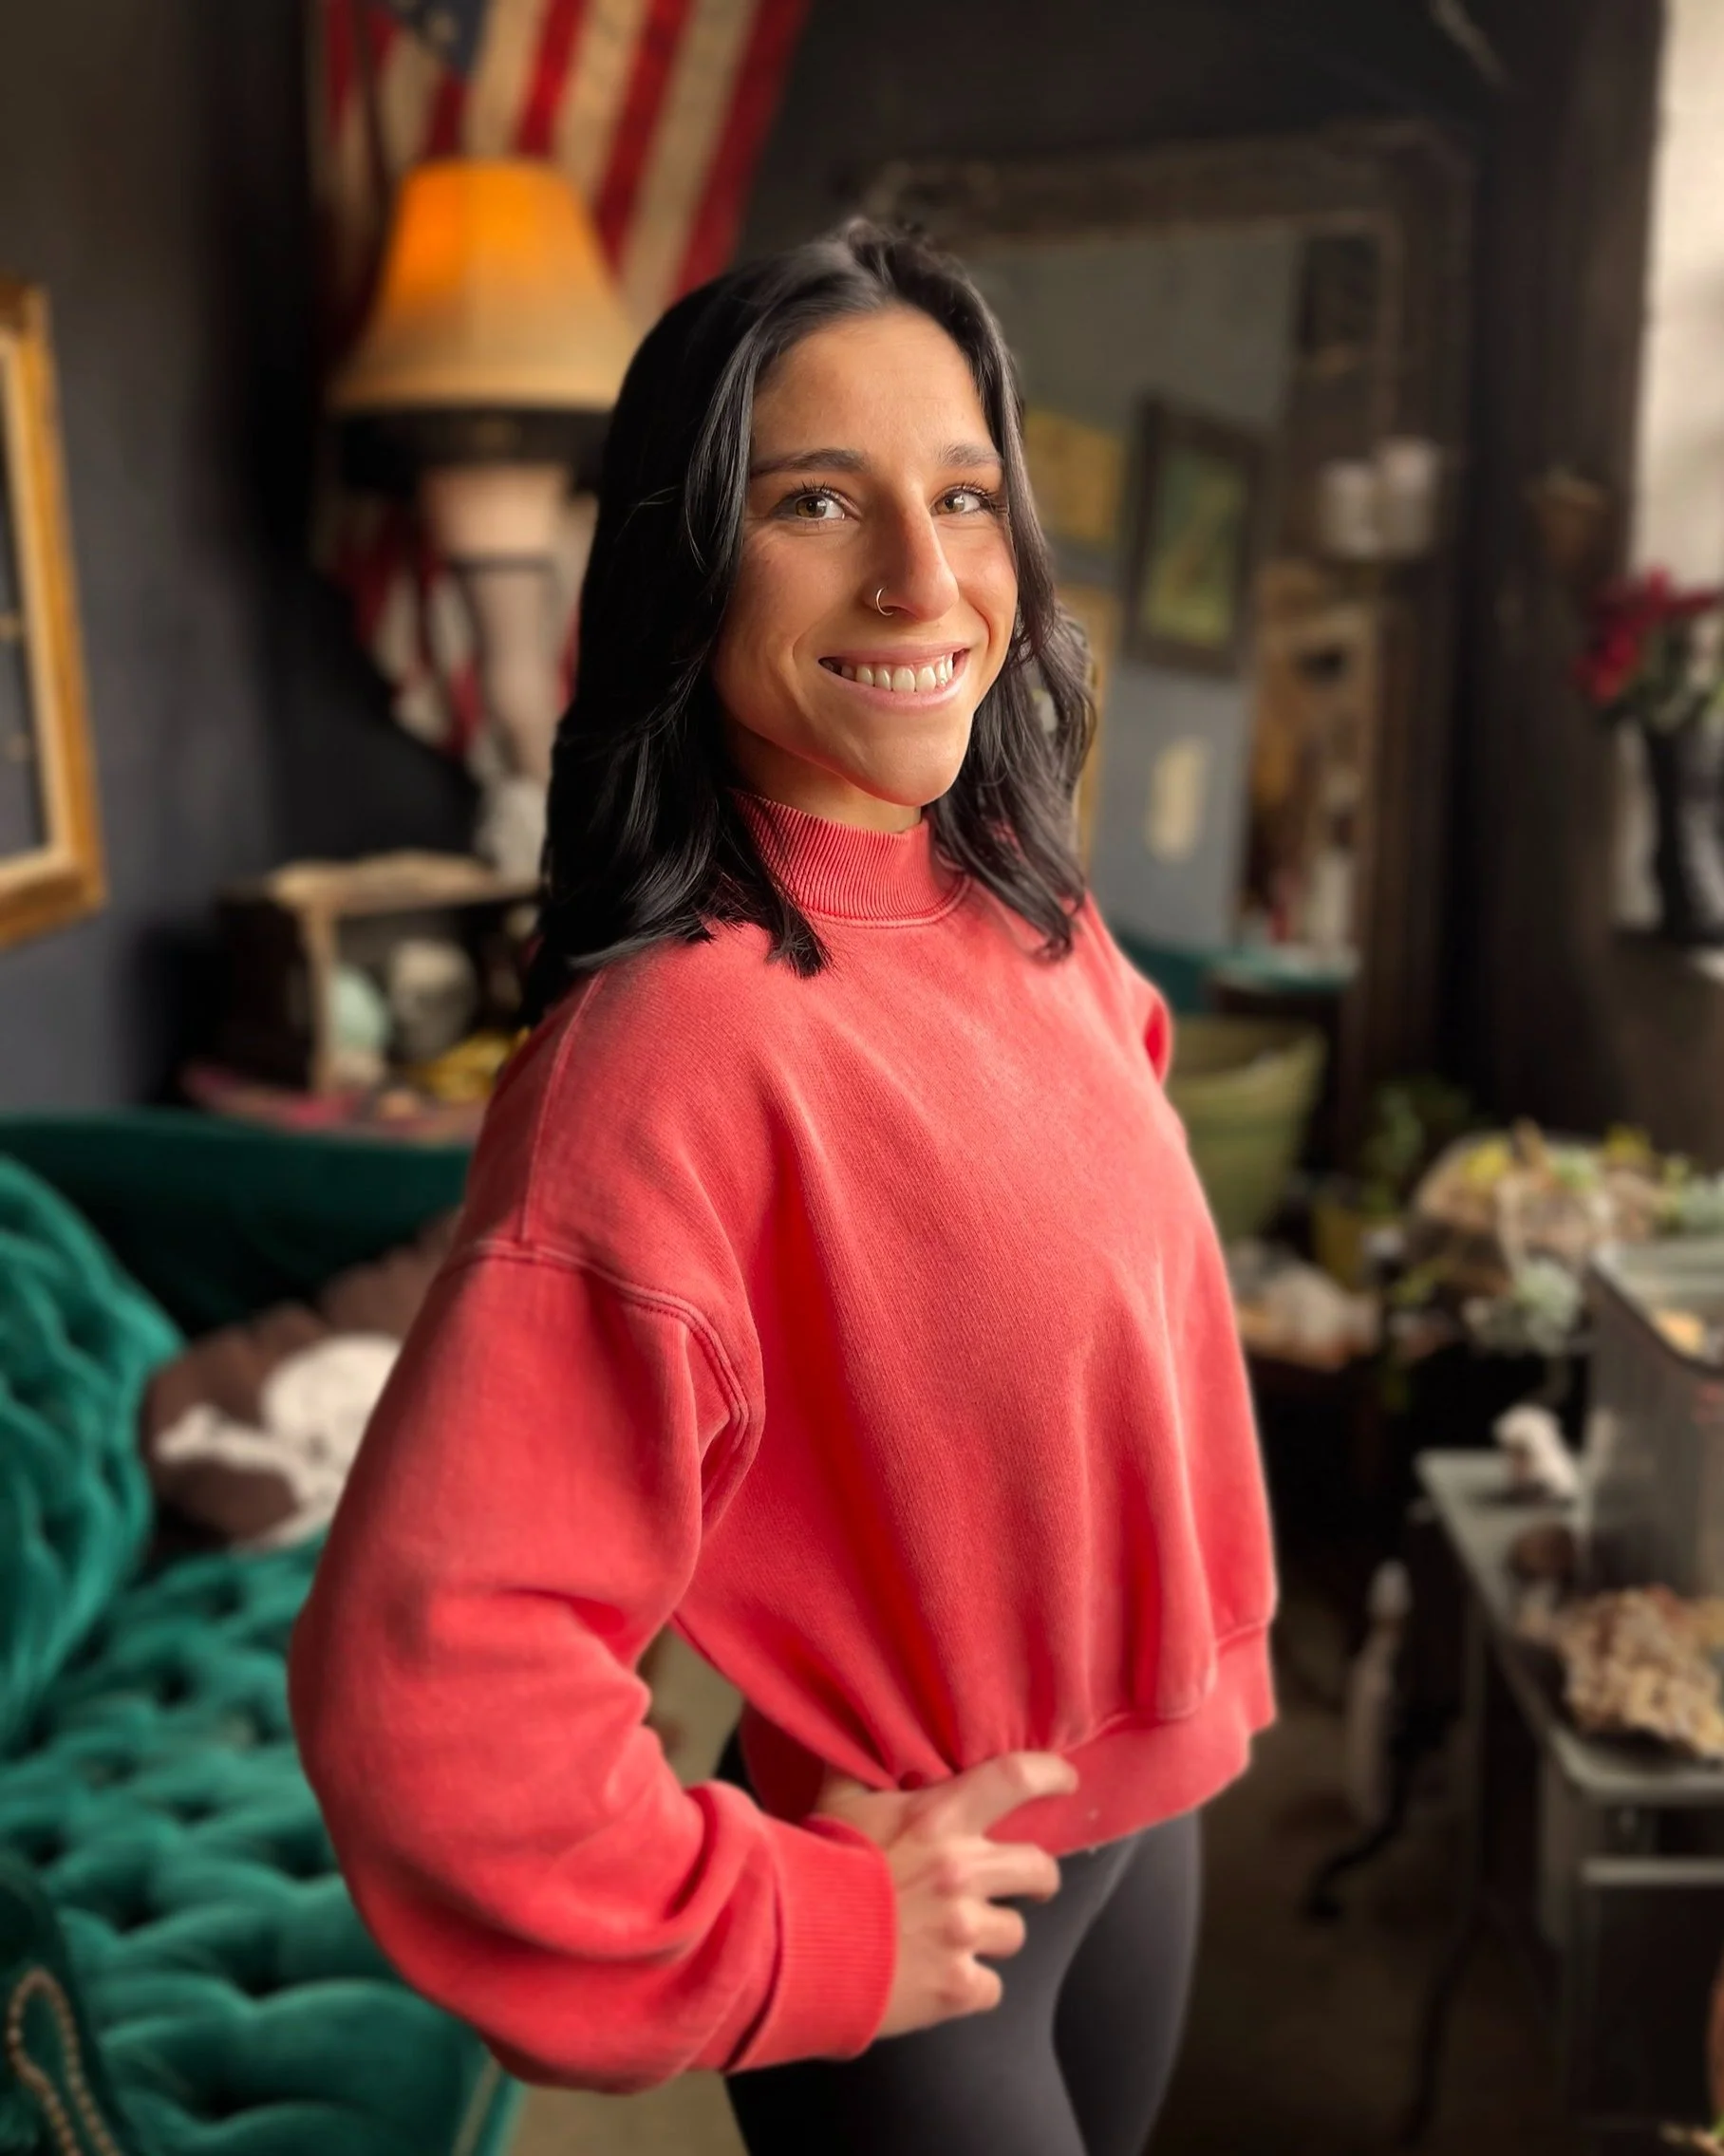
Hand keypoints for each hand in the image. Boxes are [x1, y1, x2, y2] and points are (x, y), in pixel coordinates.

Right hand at [811, 1751, 1076, 2037]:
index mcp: (938, 1819)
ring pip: (1014, 1933)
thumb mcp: (837, 1802)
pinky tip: (940, 1979)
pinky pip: (989, 1988)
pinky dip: (970, 1987)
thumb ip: (858, 1762)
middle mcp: (962, 1871)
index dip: (1050, 1774)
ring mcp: (963, 1933)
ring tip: (958, 1937)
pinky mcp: (957, 1987)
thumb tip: (855, 1716)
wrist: (792, 1946)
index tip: (1067, 1779)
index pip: (1014, 1779)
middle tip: (1030, 1882)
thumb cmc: (816, 1867)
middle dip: (1038, 1877)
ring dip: (992, 1935)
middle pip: (1039, 1868)